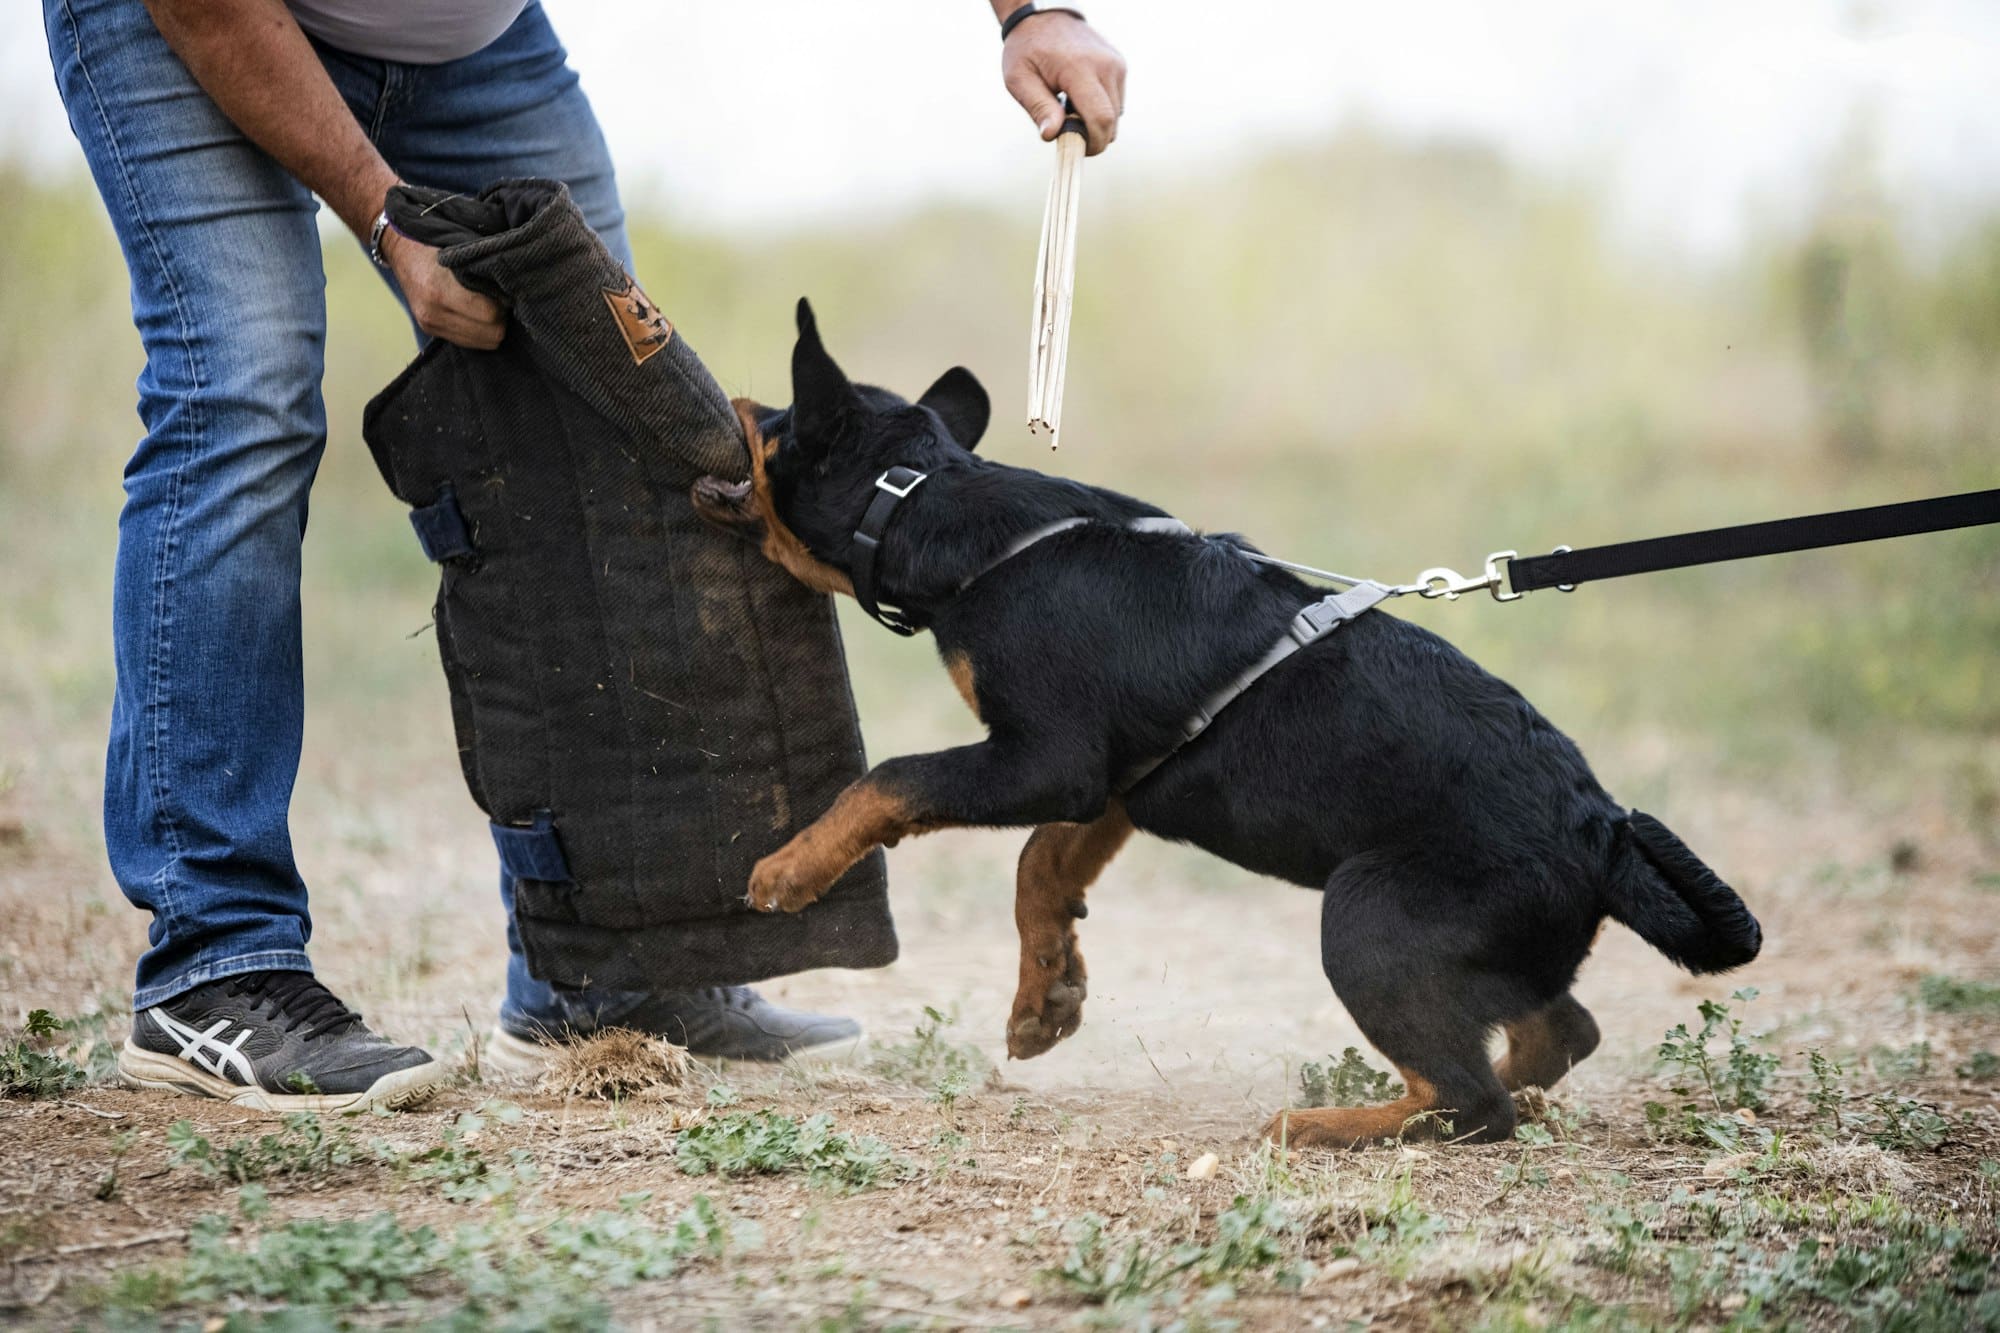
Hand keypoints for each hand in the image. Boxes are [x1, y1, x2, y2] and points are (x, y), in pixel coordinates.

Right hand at [381, 229, 506, 349]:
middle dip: (501, 319)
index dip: (505, 304)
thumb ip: (488, 271)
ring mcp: (429, 324)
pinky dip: (477, 330)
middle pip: (491, 335)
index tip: (505, 290)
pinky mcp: (428, 329)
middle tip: (499, 299)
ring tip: (487, 306)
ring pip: (482, 343)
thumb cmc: (435, 241)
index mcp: (440, 290)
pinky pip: (467, 342)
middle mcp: (433, 312)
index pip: (491, 315)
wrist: (399, 246)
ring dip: (490, 327)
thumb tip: (517, 289)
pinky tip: (475, 313)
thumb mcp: (462, 250)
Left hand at [1001, 11, 1125, 154]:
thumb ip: (1038, 107)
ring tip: (1070, 109)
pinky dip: (1102, 109)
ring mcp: (1116, 65)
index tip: (1075, 149)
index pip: (1101, 118)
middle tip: (1068, 132)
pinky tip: (1080, 98)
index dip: (1093, 143)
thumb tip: (1052, 136)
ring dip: (1096, 122)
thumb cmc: (1027, 50)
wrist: (1043, 17)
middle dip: (1093, 137)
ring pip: (1117, 115)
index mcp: (1080, 69)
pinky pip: (1117, 102)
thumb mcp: (1019, 79)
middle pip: (1112, 122)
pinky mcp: (1120, 66)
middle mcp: (1105, 66)